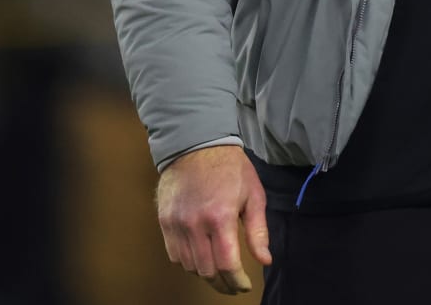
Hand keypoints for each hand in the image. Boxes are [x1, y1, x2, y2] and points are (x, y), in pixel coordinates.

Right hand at [156, 145, 272, 295]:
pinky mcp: (164, 221)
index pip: (227, 265)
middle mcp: (195, 224)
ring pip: (190, 266)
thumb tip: (265, 260)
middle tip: (234, 284)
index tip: (244, 285)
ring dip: (206, 274)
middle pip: (207, 271)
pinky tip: (201, 258)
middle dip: (223, 283)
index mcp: (220, 216)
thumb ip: (258, 231)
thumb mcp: (253, 195)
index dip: (237, 281)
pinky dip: (188, 262)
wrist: (196, 144)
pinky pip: (174, 255)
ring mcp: (177, 224)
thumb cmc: (230, 168)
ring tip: (219, 272)